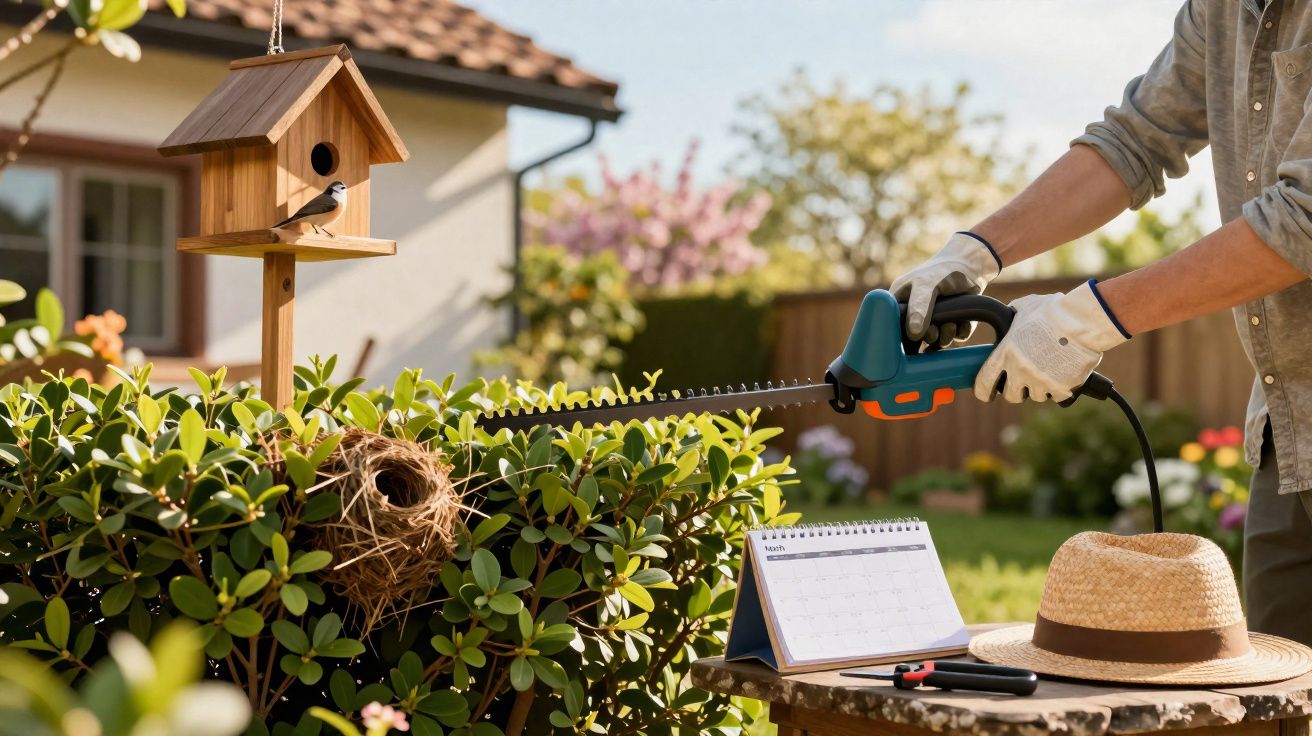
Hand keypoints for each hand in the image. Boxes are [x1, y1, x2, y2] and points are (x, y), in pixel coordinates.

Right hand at [890, 232, 1001, 345]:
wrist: (971, 265)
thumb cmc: (942, 271)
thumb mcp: (926, 286)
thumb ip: (918, 308)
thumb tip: (914, 335)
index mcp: (900, 303)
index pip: (894, 327)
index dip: (903, 336)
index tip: (915, 335)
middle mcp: (916, 314)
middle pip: (918, 338)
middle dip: (930, 336)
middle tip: (936, 329)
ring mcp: (936, 320)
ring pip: (939, 340)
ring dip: (946, 335)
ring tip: (951, 323)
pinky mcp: (954, 323)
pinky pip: (957, 337)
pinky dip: (961, 331)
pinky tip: (962, 321)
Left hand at [975, 281, 1129, 402]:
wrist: (1082, 321)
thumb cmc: (1053, 311)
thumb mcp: (1025, 307)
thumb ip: (1013, 314)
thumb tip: (1010, 313)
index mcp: (1006, 353)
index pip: (984, 382)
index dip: (982, 390)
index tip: (985, 393)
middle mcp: (1020, 371)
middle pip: (1011, 396)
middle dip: (1015, 390)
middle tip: (1022, 382)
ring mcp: (1041, 382)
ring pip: (1035, 396)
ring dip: (1038, 388)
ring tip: (1047, 372)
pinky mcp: (1062, 388)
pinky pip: (1056, 396)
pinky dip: (1058, 388)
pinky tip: (1062, 374)